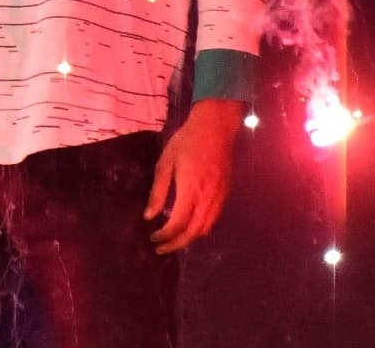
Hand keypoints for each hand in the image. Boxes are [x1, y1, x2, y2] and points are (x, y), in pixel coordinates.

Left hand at [146, 99, 243, 254]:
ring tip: (173, 241)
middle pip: (194, 232)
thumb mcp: (165, 162)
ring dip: (189, 239)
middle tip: (161, 248)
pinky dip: (200, 228)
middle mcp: (208, 197)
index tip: (153, 238)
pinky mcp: (225, 194)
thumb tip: (149, 215)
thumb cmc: (187, 141)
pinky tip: (188, 227)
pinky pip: (213, 219)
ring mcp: (219, 197)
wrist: (216, 127)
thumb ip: (158, 191)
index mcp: (191, 189)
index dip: (165, 235)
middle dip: (177, 244)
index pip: (179, 223)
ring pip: (206, 228)